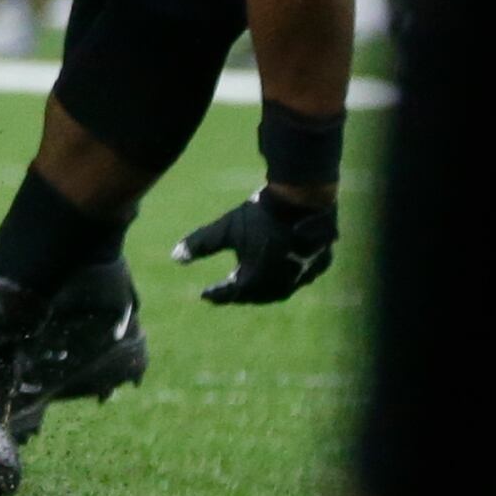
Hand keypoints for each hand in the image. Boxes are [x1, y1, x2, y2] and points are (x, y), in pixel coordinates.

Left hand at [171, 187, 338, 303]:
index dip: (216, 295)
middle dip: (239, 295)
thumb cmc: (259, 214)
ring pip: (279, 292)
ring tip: (248, 285)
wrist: (301, 198)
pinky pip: (298, 280)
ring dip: (261, 291)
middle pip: (256, 296)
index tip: (204, 295)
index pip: (231, 294)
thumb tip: (175, 258)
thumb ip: (199, 244)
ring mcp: (304, 277)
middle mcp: (282, 285)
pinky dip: (282, 280)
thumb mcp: (226, 228)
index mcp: (257, 280)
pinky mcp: (319, 265)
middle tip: (226, 292)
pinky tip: (276, 273)